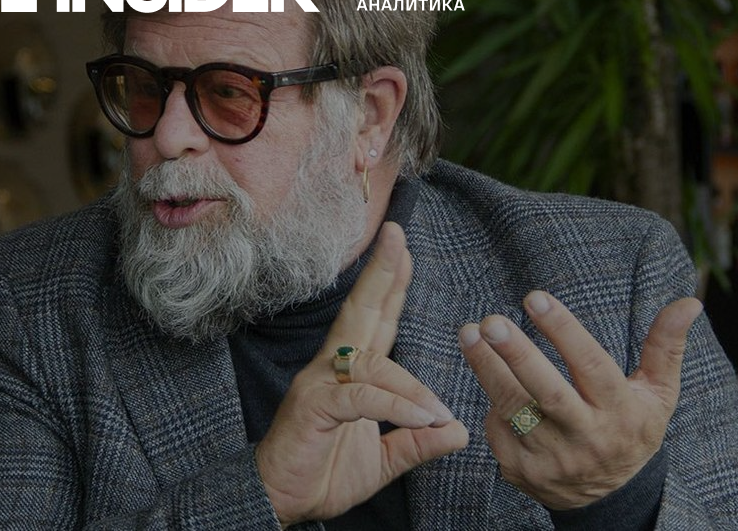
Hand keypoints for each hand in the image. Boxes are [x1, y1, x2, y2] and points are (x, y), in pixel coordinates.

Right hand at [255, 222, 468, 524]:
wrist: (279, 502)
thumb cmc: (322, 473)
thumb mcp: (383, 459)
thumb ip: (417, 441)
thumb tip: (458, 430)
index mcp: (348, 372)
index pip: (375, 320)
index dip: (390, 285)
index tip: (405, 250)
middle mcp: (331, 368)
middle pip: (361, 312)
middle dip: (382, 273)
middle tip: (398, 235)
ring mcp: (319, 384)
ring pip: (371, 362)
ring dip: (411, 384)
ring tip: (438, 411)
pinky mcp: (314, 408)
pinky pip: (361, 397)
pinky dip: (394, 405)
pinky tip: (421, 417)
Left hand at [458, 291, 700, 509]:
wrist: (608, 496)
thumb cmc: (631, 428)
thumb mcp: (658, 394)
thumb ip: (666, 347)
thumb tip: (689, 302)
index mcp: (620, 412)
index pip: (591, 367)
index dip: (563, 331)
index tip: (535, 298)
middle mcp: (586, 437)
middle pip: (547, 393)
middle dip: (516, 355)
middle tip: (491, 322)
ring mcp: (551, 458)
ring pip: (513, 408)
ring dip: (486, 368)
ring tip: (469, 333)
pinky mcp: (521, 470)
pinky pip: (497, 429)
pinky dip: (490, 398)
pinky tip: (486, 373)